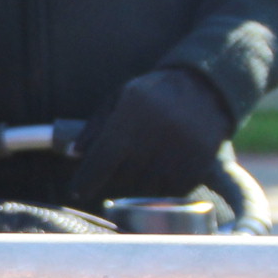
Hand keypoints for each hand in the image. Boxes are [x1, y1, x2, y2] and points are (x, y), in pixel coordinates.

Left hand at [65, 68, 234, 208]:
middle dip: (117, 174)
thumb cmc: (154, 93)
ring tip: (148, 159)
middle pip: (123, 176)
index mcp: (133, 115)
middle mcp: (157, 134)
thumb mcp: (120, 98)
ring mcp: (181, 150)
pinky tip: (166, 165)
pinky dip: (164, 184)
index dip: (86, 180)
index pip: (102, 159)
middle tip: (124, 161)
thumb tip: (72, 154)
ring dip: (141, 180)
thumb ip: (95, 126)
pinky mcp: (201, 162)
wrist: (205, 85)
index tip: (76, 192)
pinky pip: (173, 189)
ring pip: (148, 186)